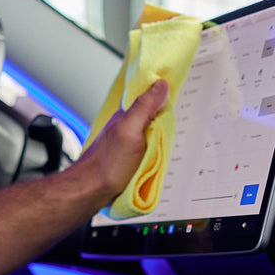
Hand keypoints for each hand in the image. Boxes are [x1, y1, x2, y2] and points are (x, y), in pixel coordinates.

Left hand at [72, 78, 169, 210]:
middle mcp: (127, 126)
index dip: (162, 88)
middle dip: (165, 108)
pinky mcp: (130, 157)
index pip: (148, 94)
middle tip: (182, 104)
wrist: (92, 191)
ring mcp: (129, 142)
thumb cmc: (108, 164)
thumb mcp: (130, 130)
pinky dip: (158, 144)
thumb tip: (161, 85)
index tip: (179, 83)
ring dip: (163, 128)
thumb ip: (144, 107)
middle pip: (152, 112)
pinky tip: (163, 147)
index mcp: (127, 115)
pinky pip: (149, 145)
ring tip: (176, 123)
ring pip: (151, 129)